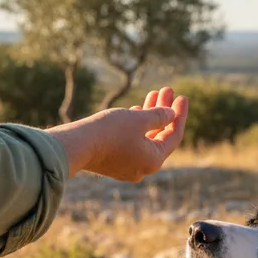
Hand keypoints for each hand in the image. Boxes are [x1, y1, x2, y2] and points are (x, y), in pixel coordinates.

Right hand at [48, 87, 188, 181]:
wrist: (75, 145)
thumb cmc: (109, 131)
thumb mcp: (138, 119)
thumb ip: (159, 115)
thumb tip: (171, 114)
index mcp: (153, 160)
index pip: (174, 135)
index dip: (179, 114)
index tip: (182, 96)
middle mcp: (143, 167)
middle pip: (160, 136)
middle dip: (164, 111)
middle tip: (167, 90)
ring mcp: (127, 166)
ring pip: (145, 138)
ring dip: (150, 116)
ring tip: (153, 94)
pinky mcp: (113, 162)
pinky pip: (132, 142)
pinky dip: (137, 127)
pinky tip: (136, 110)